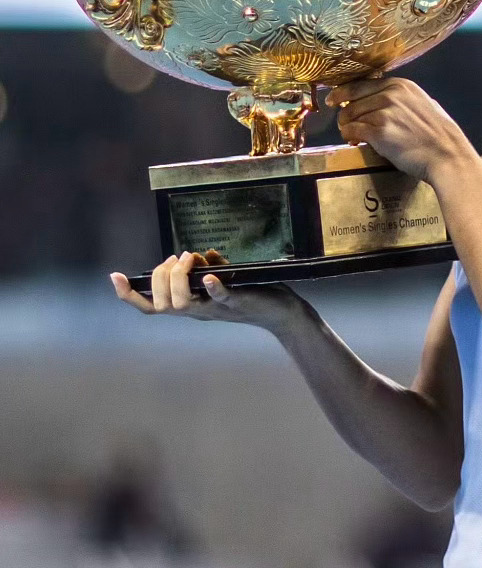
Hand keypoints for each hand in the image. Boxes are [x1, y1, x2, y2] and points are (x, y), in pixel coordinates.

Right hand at [109, 250, 308, 333]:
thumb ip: (207, 268)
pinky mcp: (238, 302)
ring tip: (187, 259)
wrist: (281, 313)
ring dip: (178, 280)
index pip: (151, 307)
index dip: (129, 296)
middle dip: (158, 279)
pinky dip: (214, 288)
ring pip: (182, 305)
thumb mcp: (223, 280)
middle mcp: (198, 311)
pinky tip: (209, 276)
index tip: (114, 276)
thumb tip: (199, 254)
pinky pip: (223, 298)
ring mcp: (216, 309)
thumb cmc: (250, 295)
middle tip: (174, 259)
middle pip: (160, 305)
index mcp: (190, 306)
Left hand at [326, 76, 470, 182]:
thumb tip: (383, 98)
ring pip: (350, 115)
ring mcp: (383, 112)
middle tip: (344, 124)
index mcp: (400, 85)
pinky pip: (353, 130)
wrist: (447, 155)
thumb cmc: (439, 134)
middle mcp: (390, 94)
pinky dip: (349, 136)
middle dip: (345, 113)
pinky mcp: (378, 132)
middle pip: (352, 100)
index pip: (361, 84)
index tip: (334, 99)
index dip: (343, 92)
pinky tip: (354, 141)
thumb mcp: (423, 103)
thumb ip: (402, 98)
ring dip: (346, 126)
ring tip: (351, 135)